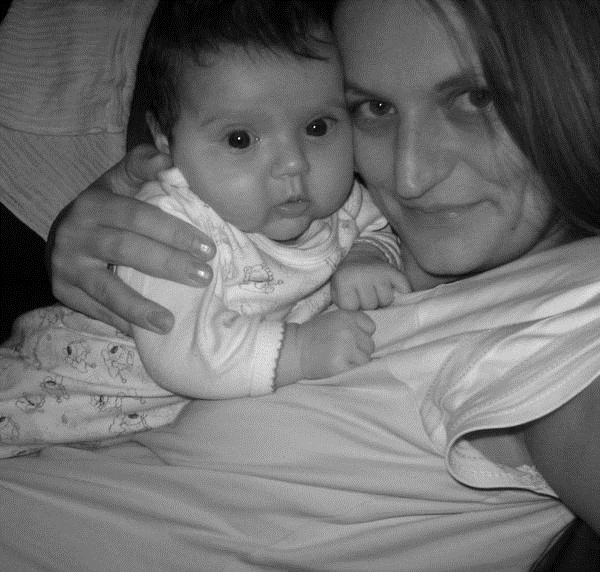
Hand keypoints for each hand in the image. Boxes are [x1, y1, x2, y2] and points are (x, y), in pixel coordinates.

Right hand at [47, 145, 214, 335]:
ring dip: (140, 307)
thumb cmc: (106, 209)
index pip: (138, 216)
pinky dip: (123, 321)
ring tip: (169, 322)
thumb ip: (142, 166)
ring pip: (106, 288)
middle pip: (126, 250)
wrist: (63, 235)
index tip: (208, 249)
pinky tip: (147, 332)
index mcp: (94, 203)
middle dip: (168, 265)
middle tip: (204, 277)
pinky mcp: (61, 291)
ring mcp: (66, 265)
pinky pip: (96, 310)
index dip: (174, 232)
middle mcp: (75, 233)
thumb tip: (171, 160)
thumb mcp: (119, 182)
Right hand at [295, 310, 375, 380]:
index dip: (362, 334)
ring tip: (340, 358)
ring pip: (366, 358)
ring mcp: (346, 348)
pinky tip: (338, 365)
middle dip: (359, 349)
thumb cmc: (313, 335)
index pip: (370, 326)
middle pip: (369, 344)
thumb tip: (369, 335)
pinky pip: (358, 369)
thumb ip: (351, 323)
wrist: (294, 351)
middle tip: (342, 351)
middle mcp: (348, 330)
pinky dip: (350, 370)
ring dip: (356, 361)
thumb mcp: (332, 319)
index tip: (350, 338)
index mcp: (346, 316)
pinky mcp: (341, 365)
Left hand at [331, 252, 409, 310]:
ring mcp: (379, 273)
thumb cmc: (348, 281)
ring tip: (376, 293)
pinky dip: (401, 293)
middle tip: (365, 296)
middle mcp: (362, 275)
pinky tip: (394, 290)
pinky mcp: (394, 271)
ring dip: (382, 300)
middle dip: (368, 305)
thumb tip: (356, 321)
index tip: (352, 301)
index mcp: (344, 280)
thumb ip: (341, 307)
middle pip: (370, 306)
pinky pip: (403, 290)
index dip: (353, 308)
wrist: (360, 258)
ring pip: (386, 300)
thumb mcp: (336, 292)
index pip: (351, 309)